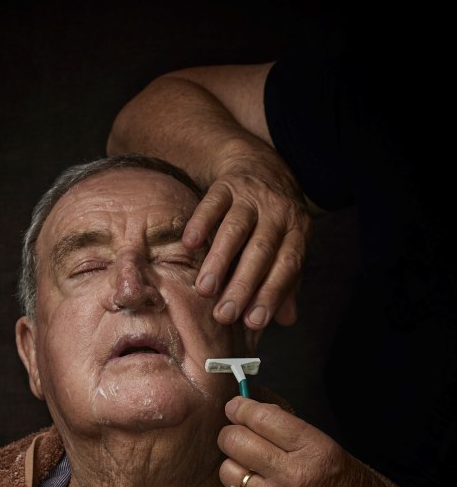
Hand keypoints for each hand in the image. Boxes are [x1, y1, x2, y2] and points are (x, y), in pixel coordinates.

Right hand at [183, 172, 312, 333]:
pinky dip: (201, 223)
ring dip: (219, 261)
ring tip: (204, 290)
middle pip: (260, 251)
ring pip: (235, 229)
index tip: (253, 321)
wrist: (260, 165)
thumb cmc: (273, 220)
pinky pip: (213, 204)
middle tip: (224, 315)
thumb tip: (287, 320)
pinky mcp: (226, 185)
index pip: (287, 265)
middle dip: (242, 285)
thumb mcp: (286, 246)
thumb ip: (287, 283)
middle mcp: (277, 213)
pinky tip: (189, 244)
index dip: (271, 294)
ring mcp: (251, 197)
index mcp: (296, 232)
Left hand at [217, 397, 430, 486]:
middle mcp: (294, 474)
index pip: (260, 417)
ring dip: (233, 467)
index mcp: (315, 448)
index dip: (240, 408)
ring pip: (228, 472)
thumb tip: (258, 414)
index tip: (235, 407)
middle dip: (231, 434)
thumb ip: (295, 435)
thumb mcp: (335, 452)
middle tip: (237, 437)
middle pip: (235, 441)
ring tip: (247, 470)